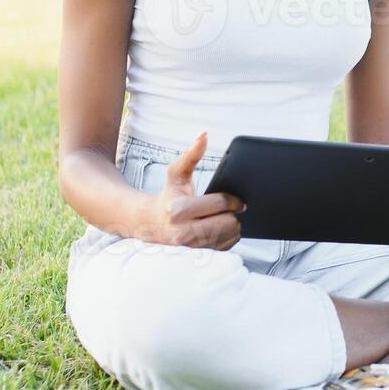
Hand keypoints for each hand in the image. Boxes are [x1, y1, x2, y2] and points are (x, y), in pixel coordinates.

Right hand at [138, 131, 243, 249]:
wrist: (150, 222)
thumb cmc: (168, 194)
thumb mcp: (177, 173)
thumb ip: (191, 154)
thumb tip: (203, 135)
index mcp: (178, 209)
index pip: (219, 204)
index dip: (234, 200)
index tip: (238, 200)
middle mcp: (183, 232)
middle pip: (228, 222)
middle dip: (233, 214)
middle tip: (232, 208)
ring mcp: (190, 247)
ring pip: (229, 235)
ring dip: (233, 225)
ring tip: (226, 217)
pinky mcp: (197, 255)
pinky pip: (226, 247)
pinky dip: (228, 237)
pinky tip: (221, 228)